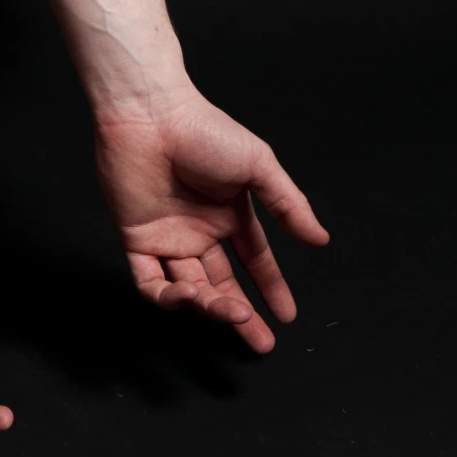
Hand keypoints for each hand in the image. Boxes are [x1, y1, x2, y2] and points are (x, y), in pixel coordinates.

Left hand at [93, 84, 329, 352]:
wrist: (150, 114)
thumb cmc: (203, 130)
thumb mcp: (258, 166)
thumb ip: (288, 205)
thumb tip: (320, 239)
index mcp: (229, 212)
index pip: (253, 260)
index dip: (270, 288)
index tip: (286, 316)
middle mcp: (199, 229)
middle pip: (222, 283)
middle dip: (240, 316)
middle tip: (259, 341)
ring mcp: (167, 235)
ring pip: (190, 288)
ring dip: (211, 307)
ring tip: (231, 313)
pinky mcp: (136, 238)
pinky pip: (149, 281)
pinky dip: (168, 297)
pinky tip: (189, 297)